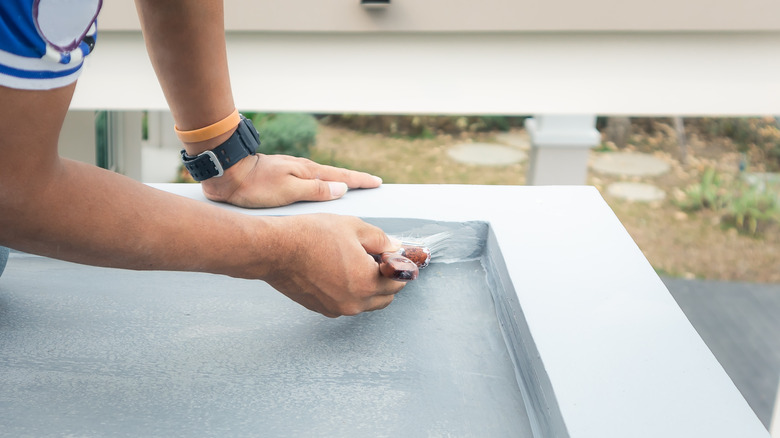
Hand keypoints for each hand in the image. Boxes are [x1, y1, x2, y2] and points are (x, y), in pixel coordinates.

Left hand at [201, 154, 382, 207]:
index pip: (342, 178)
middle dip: (353, 180)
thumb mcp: (289, 191)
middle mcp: (303, 170)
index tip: (377, 182)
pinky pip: (309, 181)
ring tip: (349, 188)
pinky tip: (317, 189)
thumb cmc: (256, 186)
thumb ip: (316, 190)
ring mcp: (292, 171)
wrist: (228, 174)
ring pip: (321, 178)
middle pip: (334, 175)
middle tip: (370, 183)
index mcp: (308, 173)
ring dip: (337, 182)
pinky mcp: (281, 176)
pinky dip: (320, 185)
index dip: (360, 181)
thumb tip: (342, 188)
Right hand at [261, 214, 405, 316]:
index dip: (399, 267)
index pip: (399, 282)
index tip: (395, 257)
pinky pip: (346, 304)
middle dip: (387, 280)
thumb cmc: (311, 236)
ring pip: (366, 303)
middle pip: (385, 297)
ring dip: (369, 288)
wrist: (275, 249)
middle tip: (377, 260)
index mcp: (367, 282)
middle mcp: (355, 302)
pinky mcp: (322, 309)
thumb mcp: (354, 227)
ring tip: (355, 264)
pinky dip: (350, 292)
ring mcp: (337, 308)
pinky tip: (339, 271)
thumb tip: (394, 248)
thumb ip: (381, 240)